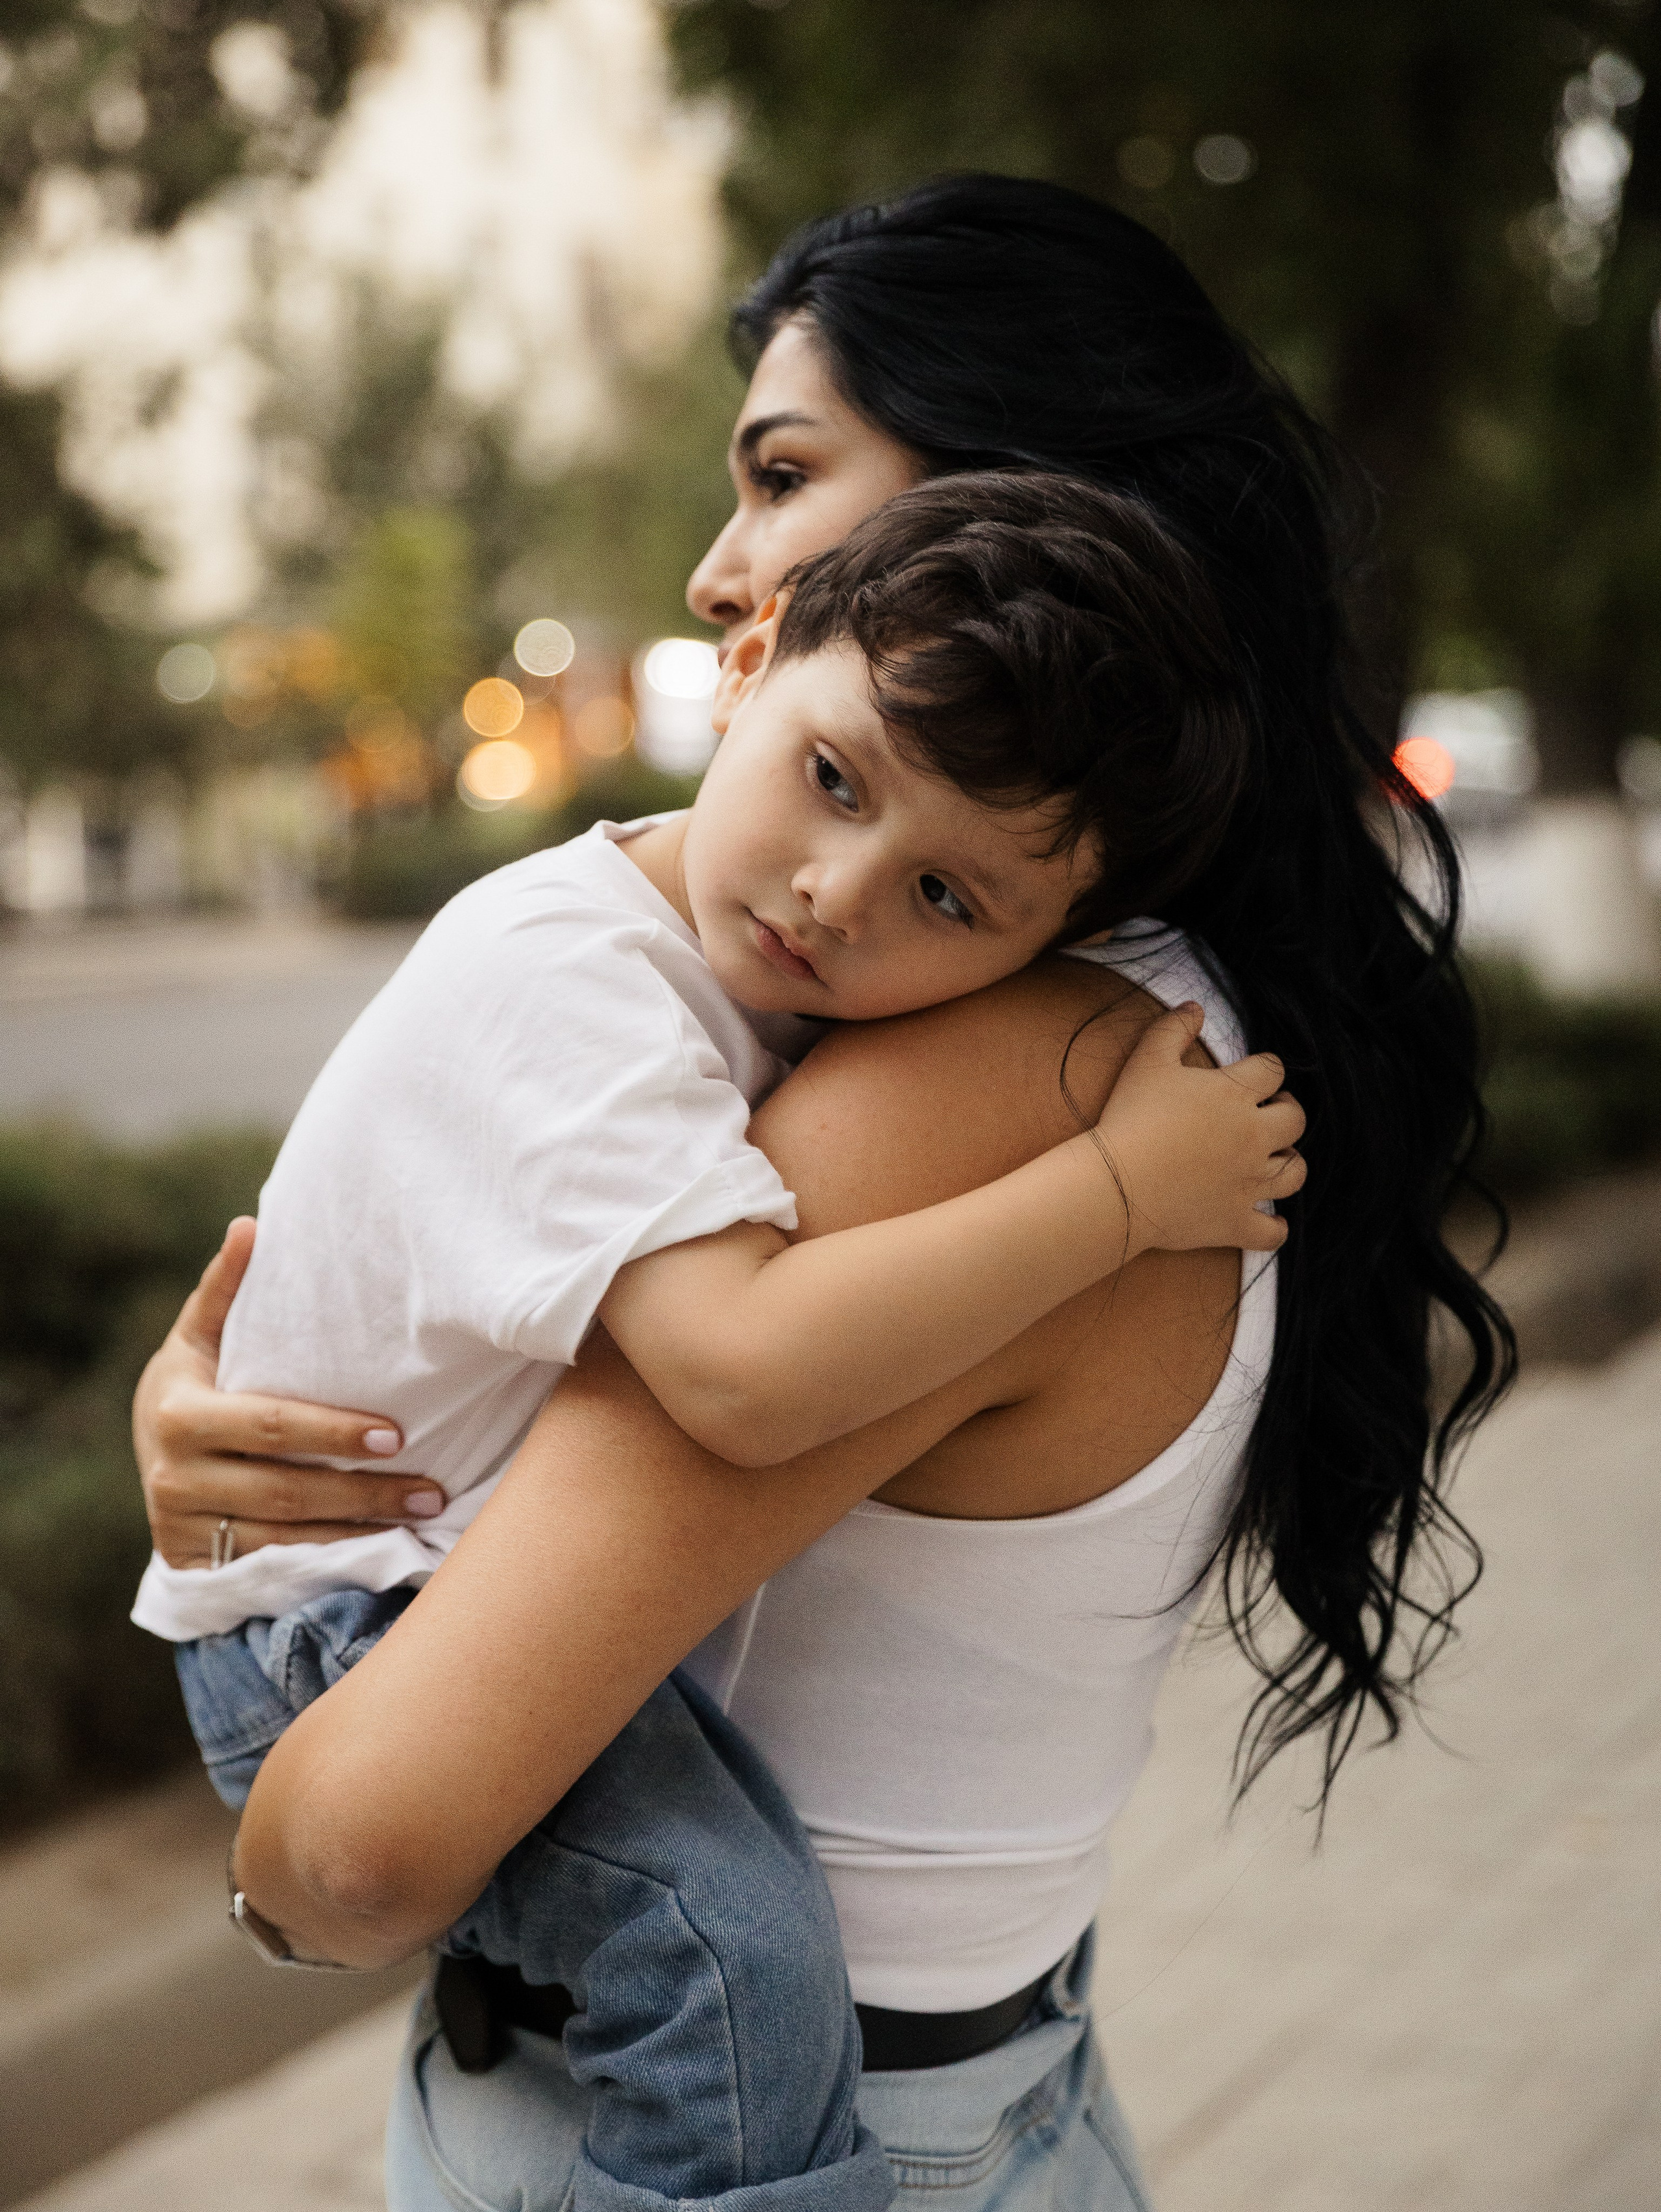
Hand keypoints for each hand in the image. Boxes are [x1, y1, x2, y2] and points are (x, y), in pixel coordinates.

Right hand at [133, 1218, 444, 1566]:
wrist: (154, 1461)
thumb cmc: (198, 1384)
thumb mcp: (200, 1339)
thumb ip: (225, 1290)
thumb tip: (251, 1225)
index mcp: (180, 1413)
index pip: (271, 1425)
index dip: (335, 1434)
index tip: (397, 1433)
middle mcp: (176, 1478)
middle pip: (288, 1492)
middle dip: (366, 1493)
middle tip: (432, 1488)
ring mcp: (186, 1530)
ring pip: (288, 1540)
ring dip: (362, 1533)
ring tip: (425, 1514)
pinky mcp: (200, 1568)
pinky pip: (278, 1569)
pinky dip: (334, 1562)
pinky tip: (385, 1551)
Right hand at [1095, 1004, 1305, 1255]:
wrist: (1116, 1184)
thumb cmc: (1129, 1118)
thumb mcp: (1146, 1061)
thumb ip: (1172, 1028)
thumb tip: (1195, 1007)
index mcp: (1236, 1095)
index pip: (1272, 1070)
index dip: (1265, 1070)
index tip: (1253, 1077)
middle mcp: (1253, 1137)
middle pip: (1295, 1119)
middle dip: (1286, 1112)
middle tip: (1267, 1114)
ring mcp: (1249, 1183)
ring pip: (1294, 1172)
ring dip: (1288, 1163)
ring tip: (1271, 1160)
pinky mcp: (1236, 1222)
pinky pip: (1272, 1231)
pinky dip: (1274, 1226)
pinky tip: (1268, 1219)